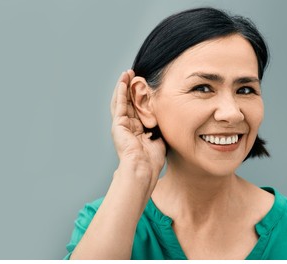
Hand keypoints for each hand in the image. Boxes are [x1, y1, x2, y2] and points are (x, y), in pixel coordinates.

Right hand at [110, 70, 165, 184]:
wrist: (143, 168)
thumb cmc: (152, 159)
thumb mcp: (159, 137)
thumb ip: (160, 126)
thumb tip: (168, 117)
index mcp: (136, 130)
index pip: (137, 108)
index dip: (139, 95)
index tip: (144, 83)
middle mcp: (127, 126)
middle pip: (127, 102)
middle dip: (130, 87)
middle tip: (133, 73)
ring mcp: (121, 125)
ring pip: (121, 100)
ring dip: (124, 86)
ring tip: (127, 73)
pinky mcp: (118, 124)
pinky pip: (119, 104)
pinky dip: (121, 92)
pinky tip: (123, 81)